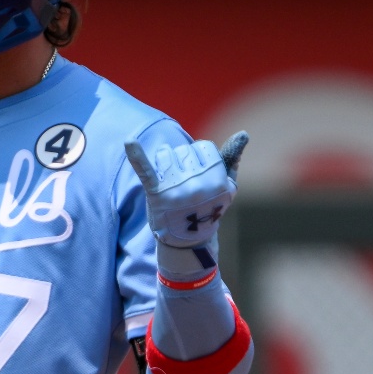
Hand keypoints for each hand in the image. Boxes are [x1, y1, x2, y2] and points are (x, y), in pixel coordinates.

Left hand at [124, 131, 247, 247]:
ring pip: (165, 153)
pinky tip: (129, 142)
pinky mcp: (156, 194)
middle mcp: (197, 184)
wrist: (187, 239)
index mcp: (216, 180)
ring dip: (165, 162)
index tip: (198, 171)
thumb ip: (232, 160)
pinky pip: (145, 169)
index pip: (203, 147)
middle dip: (182, 161)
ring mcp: (176, 189)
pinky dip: (136, 155)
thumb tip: (243, 133)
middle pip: (184, 150)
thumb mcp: (226, 188)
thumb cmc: (208, 208)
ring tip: (168, 180)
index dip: (199, 156)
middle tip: (183, 182)